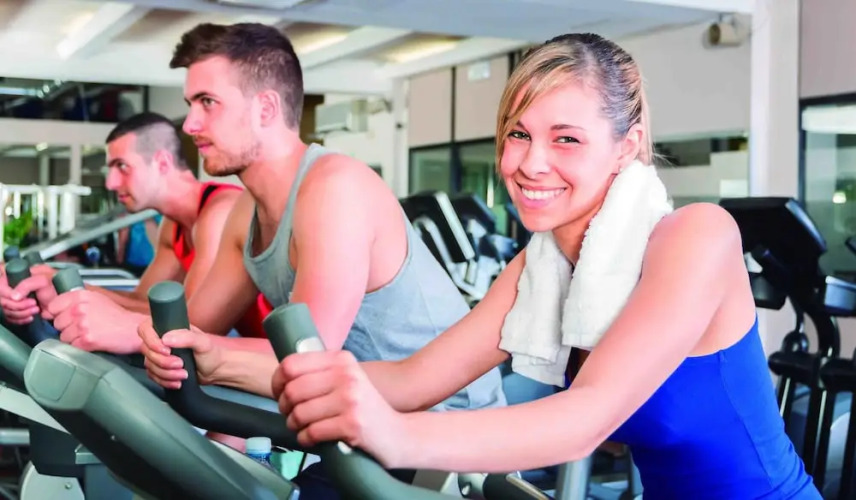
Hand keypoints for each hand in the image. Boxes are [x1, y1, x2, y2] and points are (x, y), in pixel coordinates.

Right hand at [0, 265, 56, 324]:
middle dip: (17, 304)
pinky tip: (30, 316)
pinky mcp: (18, 309)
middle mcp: (13, 285)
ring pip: (5, 308)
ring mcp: (15, 297)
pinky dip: (20, 318)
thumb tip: (13, 296)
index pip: (0, 282)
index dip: (5, 291)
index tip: (16, 297)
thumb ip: (27, 284)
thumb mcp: (43, 281)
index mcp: (17, 273)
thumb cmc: (57, 287)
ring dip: (20, 312)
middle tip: (32, 303)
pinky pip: (10, 317)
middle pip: (2, 298)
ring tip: (35, 309)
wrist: (64, 302)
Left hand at [47, 290, 142, 353]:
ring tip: (90, 334)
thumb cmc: (115, 316)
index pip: (52, 306)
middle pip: (57, 323)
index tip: (68, 317)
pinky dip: (80, 346)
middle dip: (67, 327)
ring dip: (74, 338)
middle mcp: (79, 309)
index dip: (58, 313)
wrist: (133, 329)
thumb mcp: (96, 299)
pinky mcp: (86, 340)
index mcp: (80, 296)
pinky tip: (92, 341)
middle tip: (84, 326)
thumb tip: (49, 310)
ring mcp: (82, 325)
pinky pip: (72, 346)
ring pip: (63, 336)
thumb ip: (74, 300)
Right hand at [138, 319, 222, 388]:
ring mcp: (158, 355)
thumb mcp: (203, 342)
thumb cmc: (210, 353)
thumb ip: (187, 337)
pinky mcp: (159, 369)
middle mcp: (160, 340)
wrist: (214, 370)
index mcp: (168, 327)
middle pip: (146, 350)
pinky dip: (164, 381)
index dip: (151, 341)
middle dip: (163, 361)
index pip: (145, 329)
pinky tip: (177, 382)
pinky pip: (153, 376)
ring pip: (149, 365)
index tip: (167, 351)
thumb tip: (166, 339)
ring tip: (183, 375)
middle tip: (180, 364)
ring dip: (165, 373)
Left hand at [272, 350, 404, 467]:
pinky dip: (306, 439)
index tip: (280, 394)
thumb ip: (321, 373)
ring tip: (302, 428)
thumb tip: (283, 376)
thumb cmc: (365, 408)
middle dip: (285, 408)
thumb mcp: (347, 379)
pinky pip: (312, 432)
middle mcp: (346, 375)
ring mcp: (350, 399)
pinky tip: (312, 439)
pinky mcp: (352, 424)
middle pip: (292, 390)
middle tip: (291, 416)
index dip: (277, 381)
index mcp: (341, 360)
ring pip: (299, 413)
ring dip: (294, 425)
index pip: (291, 364)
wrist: (397, 433)